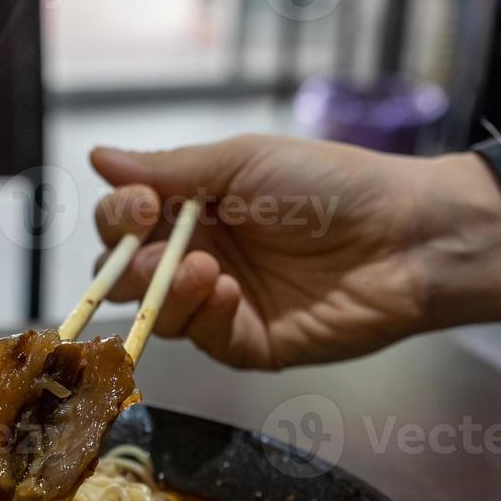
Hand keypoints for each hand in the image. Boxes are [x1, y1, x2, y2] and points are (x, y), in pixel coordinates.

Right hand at [91, 135, 500, 369]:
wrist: (403, 238)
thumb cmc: (330, 186)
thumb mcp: (243, 163)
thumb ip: (169, 170)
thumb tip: (97, 157)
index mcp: (195, 208)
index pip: (125, 223)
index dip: (118, 218)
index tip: (140, 206)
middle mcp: (199, 256)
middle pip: (126, 274)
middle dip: (125, 265)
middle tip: (151, 250)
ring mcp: (222, 304)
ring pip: (155, 313)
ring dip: (162, 291)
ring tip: (203, 268)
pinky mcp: (248, 344)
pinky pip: (202, 339)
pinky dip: (203, 316)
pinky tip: (227, 291)